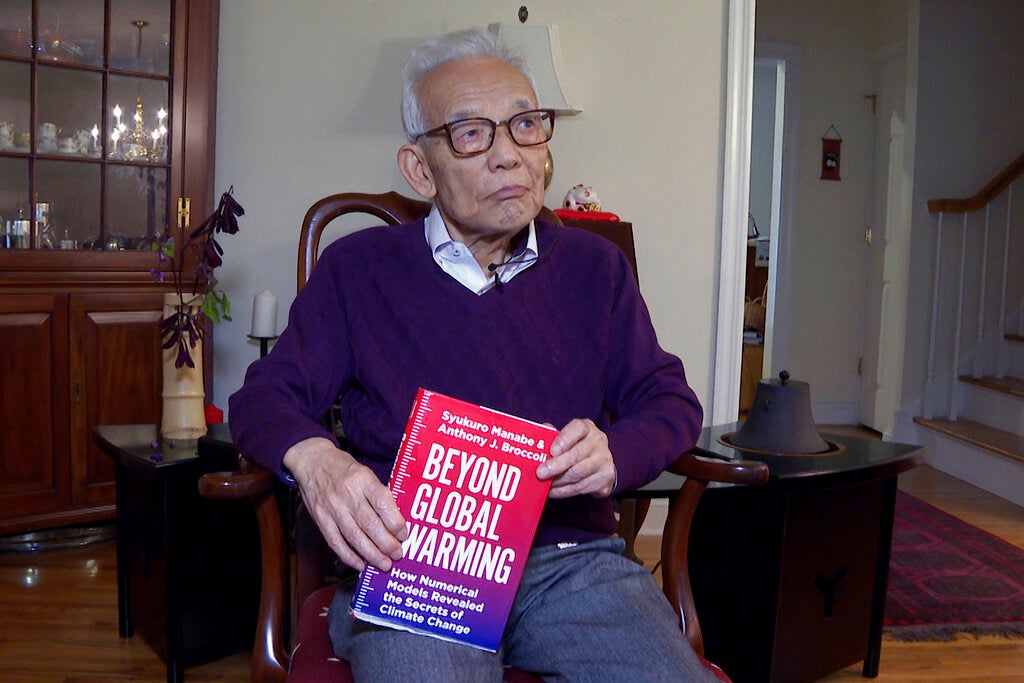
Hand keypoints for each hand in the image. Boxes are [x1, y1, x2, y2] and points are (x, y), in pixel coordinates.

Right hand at [283, 437, 407, 571]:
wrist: (312, 461)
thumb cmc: (343, 467)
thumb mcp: (365, 472)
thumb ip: (378, 494)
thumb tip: (395, 520)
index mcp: (363, 480)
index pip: (383, 504)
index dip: (396, 523)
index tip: (404, 535)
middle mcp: (348, 495)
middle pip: (370, 524)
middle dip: (387, 544)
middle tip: (398, 555)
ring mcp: (333, 508)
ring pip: (354, 536)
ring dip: (371, 554)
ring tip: (384, 564)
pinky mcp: (321, 519)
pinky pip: (335, 542)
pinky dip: (348, 556)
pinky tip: (360, 564)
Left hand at [537, 419, 616, 498]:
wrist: (599, 463)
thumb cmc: (576, 447)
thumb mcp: (566, 437)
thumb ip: (553, 436)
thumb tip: (543, 431)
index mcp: (587, 428)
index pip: (578, 428)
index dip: (563, 440)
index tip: (551, 451)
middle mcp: (598, 442)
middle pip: (577, 454)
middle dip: (557, 465)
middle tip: (541, 473)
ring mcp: (604, 460)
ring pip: (578, 474)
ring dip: (558, 481)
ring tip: (545, 484)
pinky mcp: (605, 478)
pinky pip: (580, 487)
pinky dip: (563, 491)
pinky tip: (553, 491)